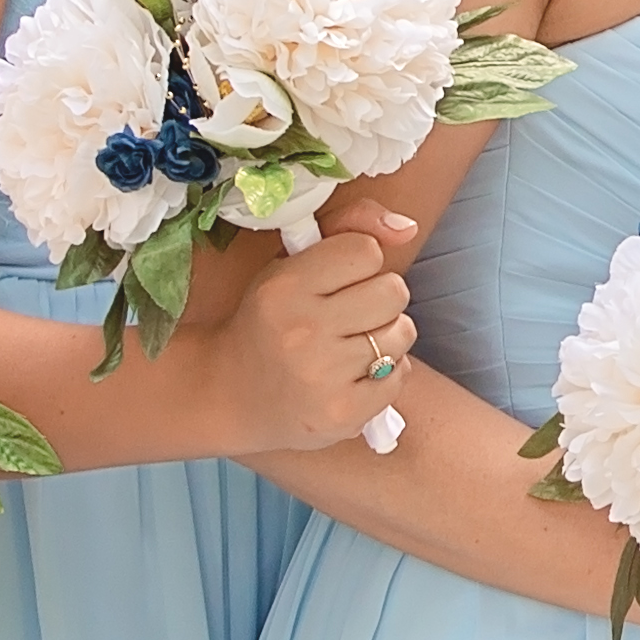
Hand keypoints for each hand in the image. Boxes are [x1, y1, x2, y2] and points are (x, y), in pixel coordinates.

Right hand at [201, 211, 423, 458]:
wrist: (231, 394)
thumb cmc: (269, 321)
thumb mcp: (289, 265)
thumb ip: (347, 228)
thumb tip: (407, 226)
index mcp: (285, 287)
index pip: (366, 251)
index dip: (360, 262)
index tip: (340, 279)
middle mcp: (303, 330)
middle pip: (394, 290)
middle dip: (379, 298)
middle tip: (351, 313)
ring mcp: (324, 376)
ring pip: (402, 333)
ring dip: (386, 336)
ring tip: (352, 344)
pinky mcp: (343, 414)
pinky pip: (400, 376)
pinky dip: (386, 374)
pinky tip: (354, 375)